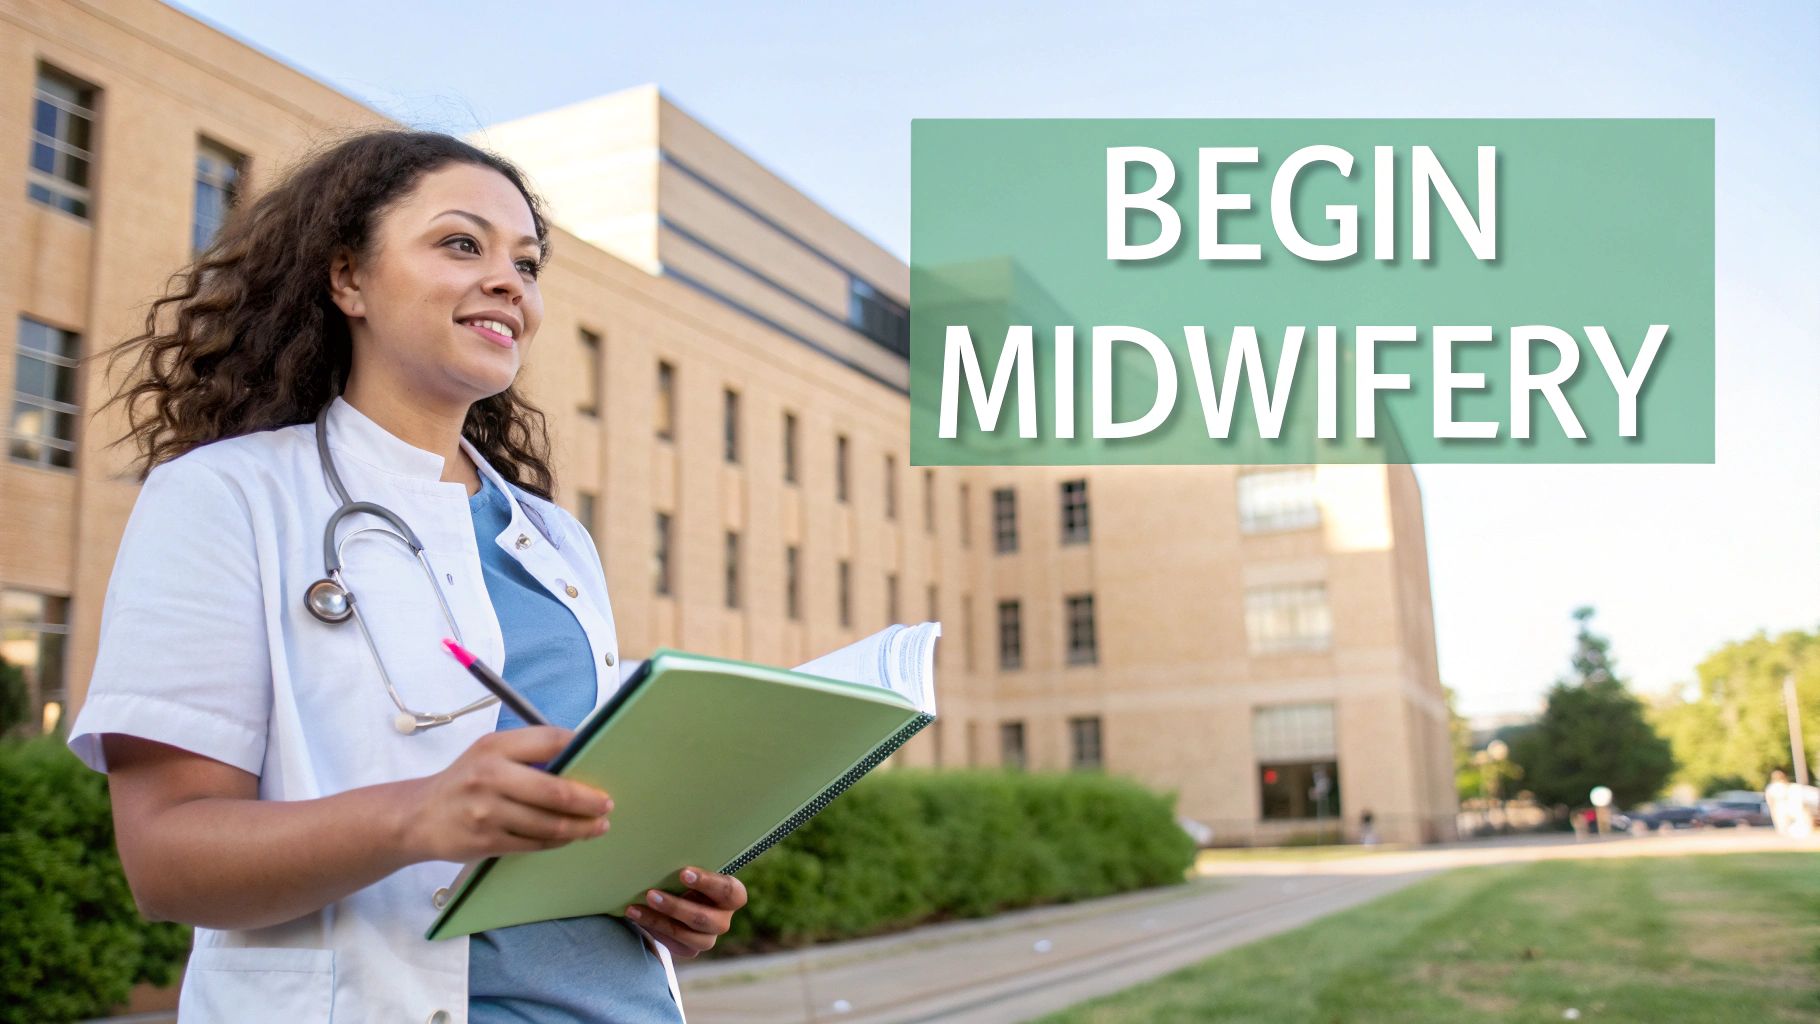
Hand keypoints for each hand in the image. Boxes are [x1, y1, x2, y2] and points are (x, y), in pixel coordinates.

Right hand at [399, 727, 612, 861]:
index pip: (550, 741)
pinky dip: (558, 841)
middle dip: (589, 801)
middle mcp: (490, 776)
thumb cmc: (465, 781)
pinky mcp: (486, 841)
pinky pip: (535, 844)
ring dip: (581, 827)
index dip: (581, 749)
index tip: (602, 759)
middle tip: (607, 804)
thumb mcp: (489, 754)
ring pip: (549, 824)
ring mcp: (487, 812)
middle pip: (556, 791)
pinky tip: (570, 837)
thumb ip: (528, 753)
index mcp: (495, 747)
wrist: (417, 817)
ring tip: (598, 825)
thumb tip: (580, 761)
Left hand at [624, 866, 747, 958]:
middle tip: (651, 894)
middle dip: (676, 907)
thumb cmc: (684, 875)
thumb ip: (685, 861)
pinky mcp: (690, 949)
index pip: (728, 891)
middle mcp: (723, 919)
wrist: (675, 897)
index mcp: (732, 894)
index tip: (683, 873)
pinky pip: (673, 944)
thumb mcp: (690, 869)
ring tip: (635, 908)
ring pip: (688, 935)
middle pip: (705, 919)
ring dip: (659, 921)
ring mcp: (708, 937)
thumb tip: (659, 840)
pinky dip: (653, 930)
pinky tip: (636, 917)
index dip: (707, 883)